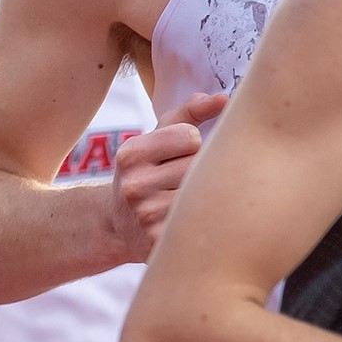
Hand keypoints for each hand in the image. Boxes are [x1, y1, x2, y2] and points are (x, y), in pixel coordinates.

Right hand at [110, 92, 227, 260]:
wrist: (116, 226)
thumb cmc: (147, 174)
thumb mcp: (155, 140)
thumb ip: (188, 114)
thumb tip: (224, 99)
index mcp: (130, 154)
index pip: (189, 136)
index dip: (192, 145)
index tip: (179, 155)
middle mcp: (134, 185)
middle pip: (199, 167)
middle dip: (199, 172)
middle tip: (185, 181)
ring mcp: (146, 217)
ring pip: (204, 194)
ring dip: (206, 196)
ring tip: (191, 201)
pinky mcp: (161, 243)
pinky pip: (204, 223)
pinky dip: (206, 220)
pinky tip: (193, 221)